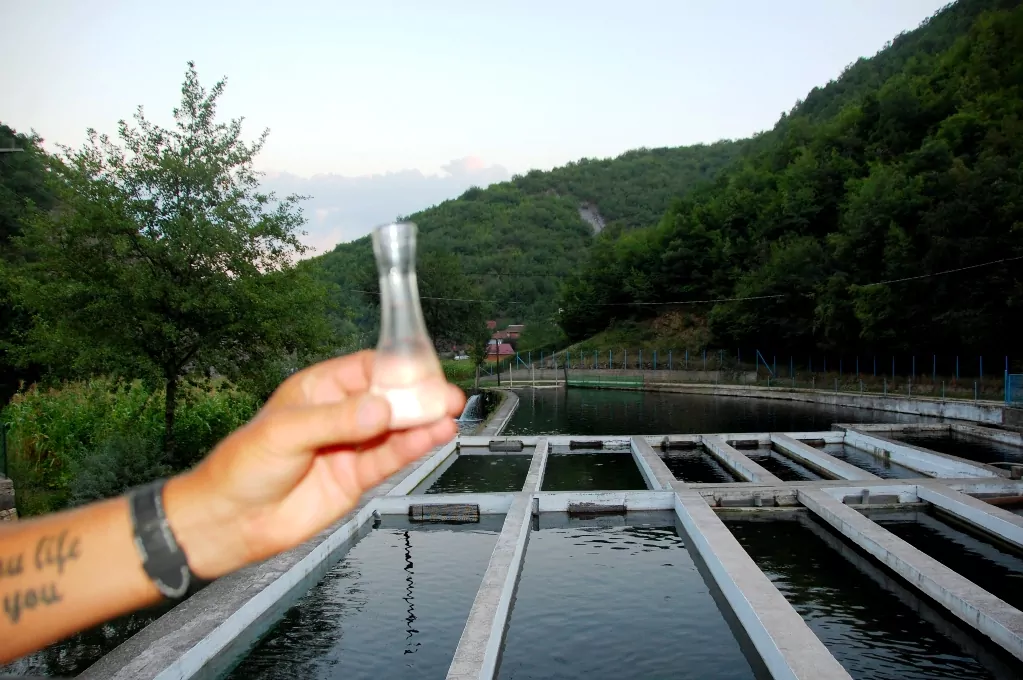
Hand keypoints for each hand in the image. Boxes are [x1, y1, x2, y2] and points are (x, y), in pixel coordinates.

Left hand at [164, 350, 464, 578]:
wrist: (229, 522)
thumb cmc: (241, 468)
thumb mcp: (286, 433)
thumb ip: (337, 421)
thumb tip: (380, 408)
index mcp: (318, 389)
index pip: (367, 368)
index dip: (397, 367)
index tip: (422, 371)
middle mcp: (339, 414)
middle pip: (388, 398)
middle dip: (418, 396)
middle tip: (445, 396)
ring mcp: (350, 446)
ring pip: (394, 429)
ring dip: (422, 423)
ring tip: (448, 417)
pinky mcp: (356, 477)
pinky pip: (389, 459)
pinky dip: (413, 448)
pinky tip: (432, 438)